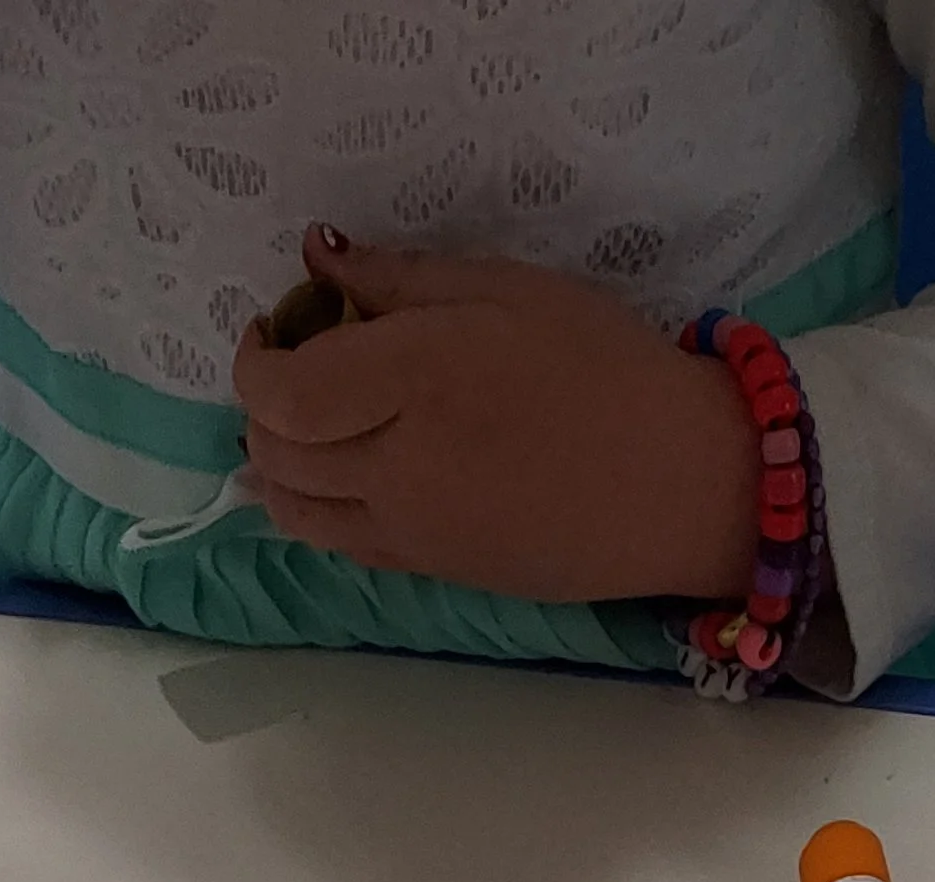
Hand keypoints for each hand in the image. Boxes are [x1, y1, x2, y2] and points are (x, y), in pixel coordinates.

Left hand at [233, 227, 758, 605]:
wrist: (678, 485)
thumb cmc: (607, 370)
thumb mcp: (509, 289)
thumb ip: (402, 278)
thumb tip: (319, 259)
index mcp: (414, 379)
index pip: (281, 392)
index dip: (256, 360)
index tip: (275, 326)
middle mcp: (395, 464)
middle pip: (274, 451)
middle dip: (262, 407)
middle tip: (295, 365)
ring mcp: (408, 529)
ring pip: (291, 510)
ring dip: (276, 464)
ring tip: (310, 425)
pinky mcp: (429, 570)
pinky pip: (337, 543)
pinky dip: (315, 507)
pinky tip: (342, 473)